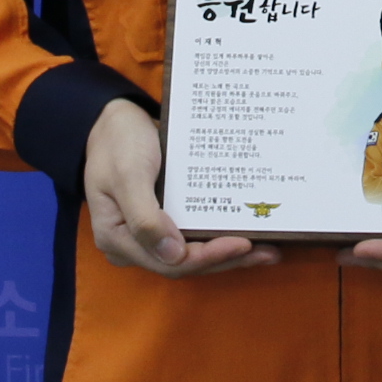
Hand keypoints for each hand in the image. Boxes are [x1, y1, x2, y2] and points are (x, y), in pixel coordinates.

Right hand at [81, 97, 278, 278]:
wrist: (113, 117)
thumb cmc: (118, 142)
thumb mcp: (128, 175)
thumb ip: (145, 218)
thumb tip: (174, 255)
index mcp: (117, 239)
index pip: (169, 263)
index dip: (208, 258)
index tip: (243, 244)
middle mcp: (135, 244)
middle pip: (186, 264)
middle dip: (227, 260)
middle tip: (268, 252)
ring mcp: (150, 233)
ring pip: (193, 253)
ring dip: (229, 253)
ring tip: (268, 248)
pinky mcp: (165, 219)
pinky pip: (194, 233)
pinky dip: (219, 233)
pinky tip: (247, 229)